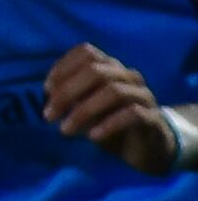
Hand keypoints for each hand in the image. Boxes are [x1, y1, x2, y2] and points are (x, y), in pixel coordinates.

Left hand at [49, 42, 187, 173]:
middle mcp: (128, 75)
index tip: (46, 90)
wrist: (149, 147)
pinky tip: (92, 137)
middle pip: (95, 71)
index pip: (86, 52)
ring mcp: (143, 94)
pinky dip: (108, 124)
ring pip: (113, 91)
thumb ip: (70, 97)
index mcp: (110, 66)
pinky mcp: (154, 116)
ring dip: (84, 110)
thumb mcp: (85, 108)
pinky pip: (132, 114)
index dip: (63, 67)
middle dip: (67, 92)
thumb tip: (48, 96)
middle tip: (48, 115)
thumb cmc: (110, 122)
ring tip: (66, 129)